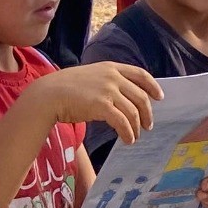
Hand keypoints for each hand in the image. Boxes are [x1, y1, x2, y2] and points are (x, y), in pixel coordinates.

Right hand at [30, 62, 160, 142]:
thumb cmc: (65, 88)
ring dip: (137, 126)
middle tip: (148, 125)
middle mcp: (112, 77)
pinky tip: (127, 139)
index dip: (152, 86)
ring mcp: (108, 90)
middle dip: (147, 113)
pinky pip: (122, 122)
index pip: (140, 74)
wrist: (48, 94)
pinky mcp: (102, 105)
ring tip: (135, 136)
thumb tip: (122, 99)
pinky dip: (128, 132)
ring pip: (133, 111)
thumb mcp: (90, 77)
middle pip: (140, 96)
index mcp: (110, 67)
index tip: (159, 97)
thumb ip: (107, 82)